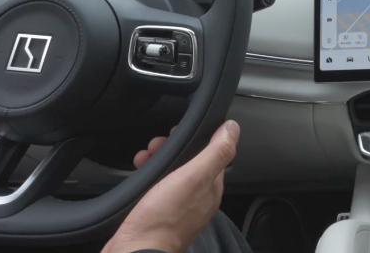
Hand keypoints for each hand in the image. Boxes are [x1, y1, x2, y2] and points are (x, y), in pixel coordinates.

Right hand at [104, 120, 240, 252]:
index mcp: (211, 189)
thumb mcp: (193, 177)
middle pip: (190, 162)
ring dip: (158, 159)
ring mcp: (178, 208)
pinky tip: (140, 173)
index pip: (211, 153)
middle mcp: (198, 199)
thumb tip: (232, 128)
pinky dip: (149, 175)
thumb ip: (215, 152)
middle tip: (155, 145)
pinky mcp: (159, 214)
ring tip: (144, 157)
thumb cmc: (163, 219)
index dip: (195, 138)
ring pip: (172, 173)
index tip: (176, 131)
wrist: (137, 250)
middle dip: (172, 148)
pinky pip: (158, 187)